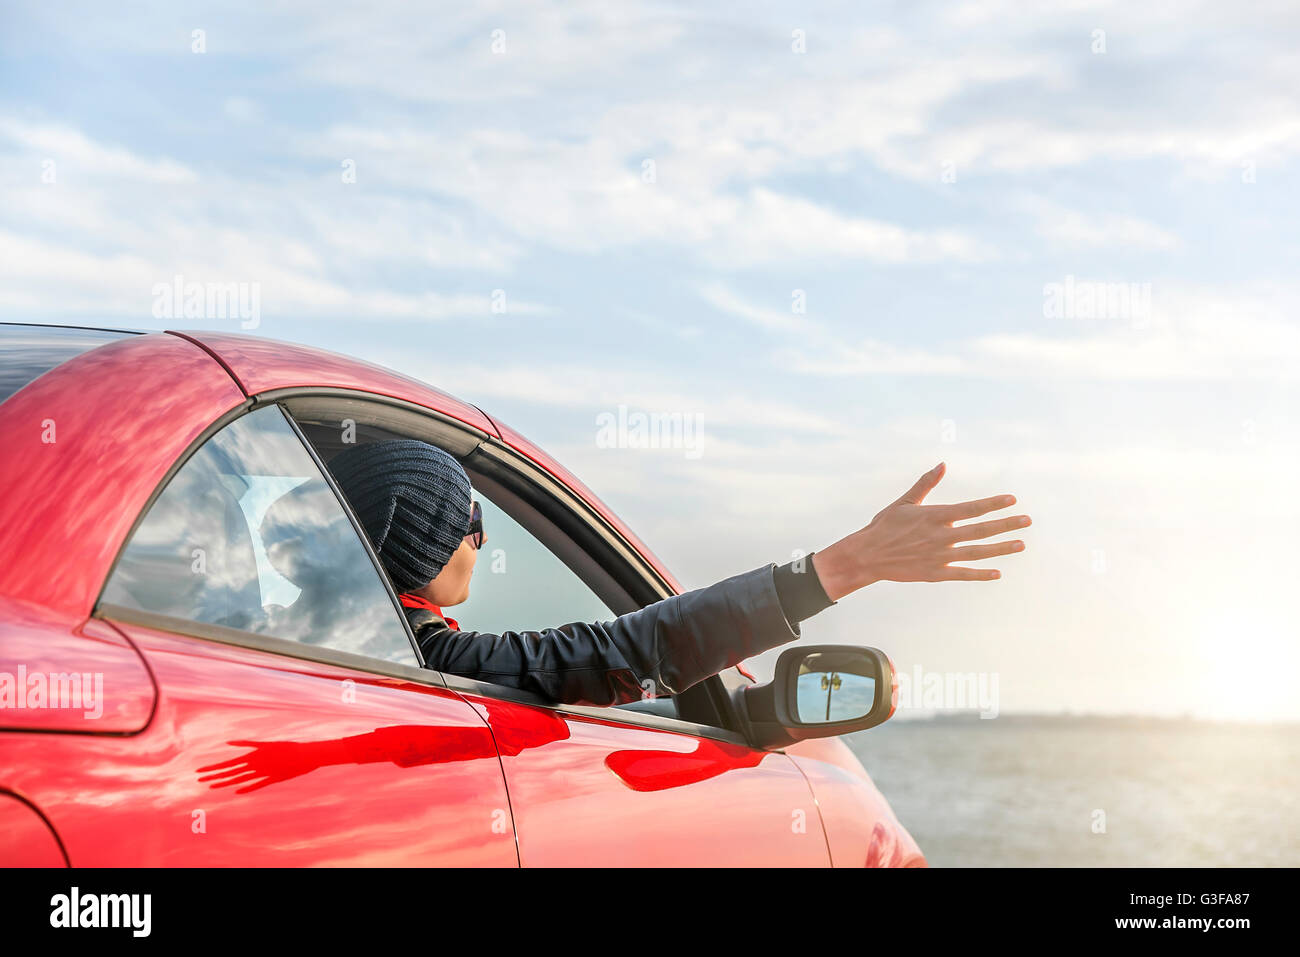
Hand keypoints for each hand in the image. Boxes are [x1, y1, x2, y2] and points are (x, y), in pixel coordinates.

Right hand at [811, 462, 1029, 600]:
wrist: (866, 555)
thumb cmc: (884, 526)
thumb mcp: (904, 502)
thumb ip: (926, 484)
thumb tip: (942, 464)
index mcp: (935, 516)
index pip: (972, 508)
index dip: (993, 504)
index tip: (1012, 500)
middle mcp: (941, 535)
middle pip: (981, 529)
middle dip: (1006, 524)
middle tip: (1027, 521)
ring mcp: (939, 556)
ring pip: (977, 552)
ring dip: (1001, 548)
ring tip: (1021, 544)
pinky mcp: (935, 573)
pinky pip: (963, 574)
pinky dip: (981, 574)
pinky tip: (997, 572)